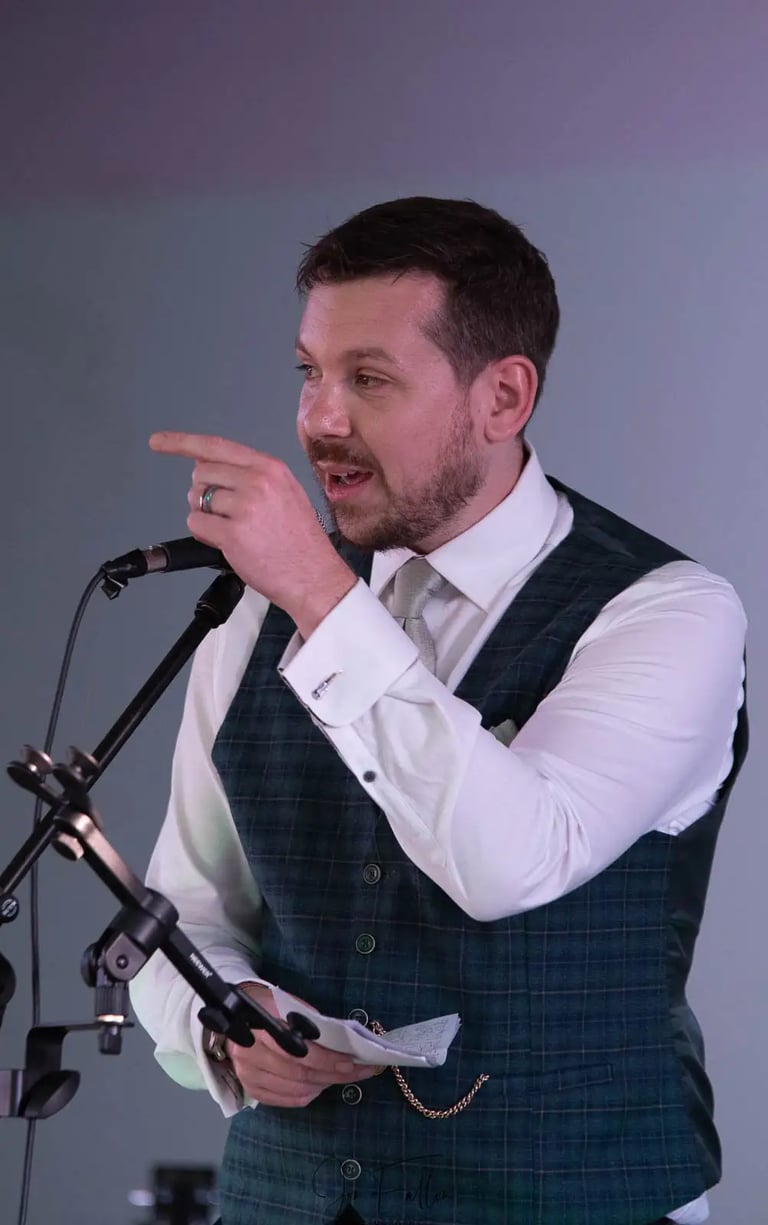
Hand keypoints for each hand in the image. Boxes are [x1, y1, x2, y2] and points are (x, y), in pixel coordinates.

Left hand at [149, 431, 356, 636]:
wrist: (314, 576)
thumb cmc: (301, 541)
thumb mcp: (286, 493)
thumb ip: (252, 477)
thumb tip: (214, 471)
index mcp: (270, 468)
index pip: (216, 446)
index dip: (181, 442)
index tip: (158, 442)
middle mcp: (257, 481)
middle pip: (201, 474)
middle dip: (204, 494)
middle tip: (225, 513)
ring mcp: (244, 507)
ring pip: (196, 499)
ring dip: (205, 515)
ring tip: (232, 530)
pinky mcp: (232, 534)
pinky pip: (196, 524)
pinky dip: (204, 534)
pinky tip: (226, 542)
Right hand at [227, 982, 379, 1106]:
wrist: (236, 1016)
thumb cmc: (269, 1006)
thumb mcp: (289, 1005)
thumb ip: (312, 1023)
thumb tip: (343, 1042)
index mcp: (260, 1027)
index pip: (300, 1051)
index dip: (328, 1060)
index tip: (352, 1063)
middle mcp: (250, 1053)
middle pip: (300, 1073)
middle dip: (333, 1075)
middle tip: (357, 1073)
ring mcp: (248, 1074)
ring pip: (294, 1089)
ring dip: (322, 1085)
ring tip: (339, 1077)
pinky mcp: (250, 1088)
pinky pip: (285, 1100)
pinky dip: (306, 1095)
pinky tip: (318, 1086)